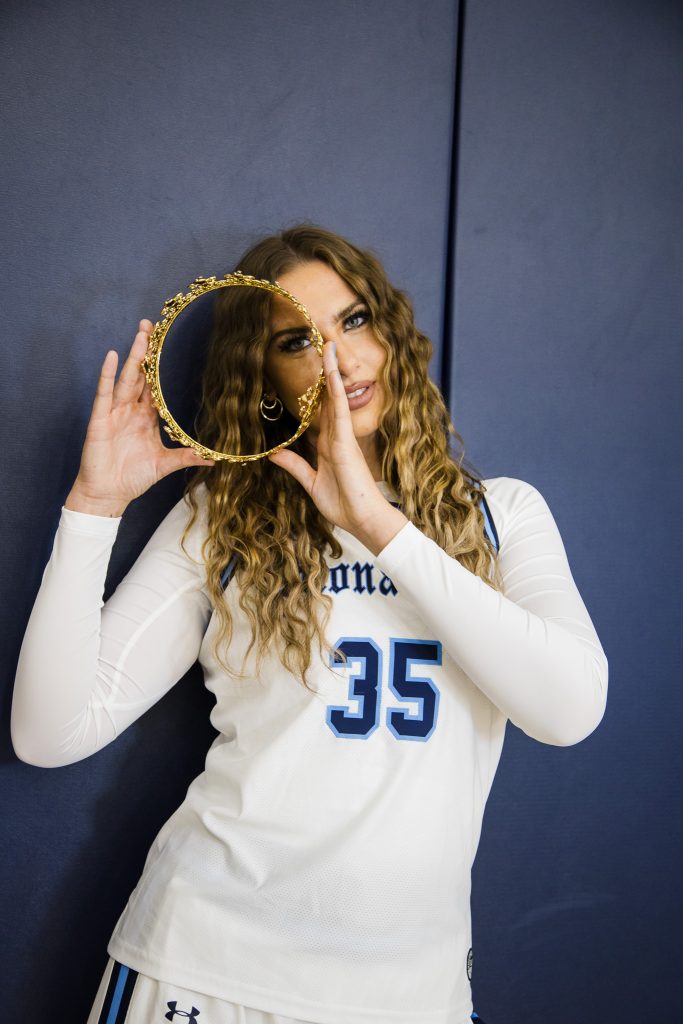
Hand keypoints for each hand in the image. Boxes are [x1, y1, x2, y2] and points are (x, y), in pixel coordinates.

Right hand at [65, 320, 214, 516]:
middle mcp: (131, 410)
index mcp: (146, 417)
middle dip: (145, 351)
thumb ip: (187, 457)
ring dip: (133, 356)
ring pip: (126, 379)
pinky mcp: (100, 420)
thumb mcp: (166, 464)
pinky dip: (108, 375)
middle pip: (140, 375)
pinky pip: (104, 393)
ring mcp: (115, 413)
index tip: (166, 345)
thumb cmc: (133, 478)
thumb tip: (214, 460)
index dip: (158, 367)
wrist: (108, 494)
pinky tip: (113, 357)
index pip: (154, 386)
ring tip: (140, 333)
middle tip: (150, 325)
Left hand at [267, 341, 406, 553]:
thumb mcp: (311, 483)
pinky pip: (340, 411)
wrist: (364, 521)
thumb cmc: (344, 505)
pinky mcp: (345, 443)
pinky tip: (330, 374)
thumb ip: (295, 466)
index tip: (312, 370)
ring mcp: (342, 437)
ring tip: (327, 346)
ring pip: (335, 397)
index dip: (316, 390)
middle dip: (325, 372)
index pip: (320, 411)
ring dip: (330, 372)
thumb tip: (274, 453)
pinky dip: (334, 391)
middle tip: (322, 344)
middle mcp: (336, 436)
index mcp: (329, 445)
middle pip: (328, 398)